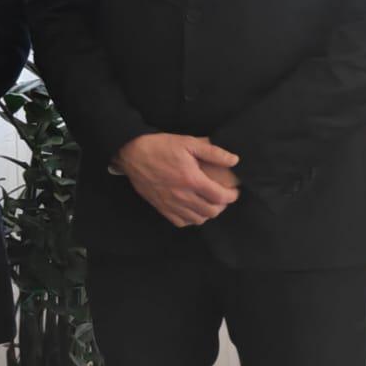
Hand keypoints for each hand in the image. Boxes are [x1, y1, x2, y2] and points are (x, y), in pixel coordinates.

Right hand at [115, 133, 240, 227]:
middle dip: (222, 205)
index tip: (234, 191)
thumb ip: (213, 152)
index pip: (220, 197)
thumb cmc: (160, 146)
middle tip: (222, 196)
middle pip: (211, 211)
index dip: (232, 196)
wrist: (131, 153)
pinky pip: (181, 222)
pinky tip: (191, 210)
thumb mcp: (187, 143)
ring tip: (208, 203)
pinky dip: (190, 219)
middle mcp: (183, 196)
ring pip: (198, 219)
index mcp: (192, 180)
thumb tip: (234, 160)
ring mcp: (171, 204)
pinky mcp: (161, 207)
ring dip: (207, 213)